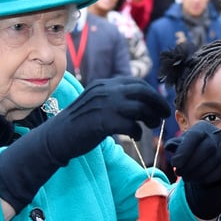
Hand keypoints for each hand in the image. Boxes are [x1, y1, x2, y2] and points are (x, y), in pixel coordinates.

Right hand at [0, 77, 169, 211]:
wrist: (56, 137)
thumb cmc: (79, 123)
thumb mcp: (98, 103)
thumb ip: (115, 99)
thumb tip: (142, 104)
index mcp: (104, 85)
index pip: (136, 83)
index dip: (152, 94)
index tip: (160, 105)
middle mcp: (105, 91)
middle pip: (142, 93)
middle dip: (157, 104)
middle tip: (164, 115)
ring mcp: (104, 106)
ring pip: (140, 108)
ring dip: (150, 118)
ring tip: (152, 125)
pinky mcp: (103, 122)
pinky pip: (130, 125)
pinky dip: (137, 131)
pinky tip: (135, 135)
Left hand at [165, 121, 220, 218]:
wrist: (212, 151)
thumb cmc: (193, 146)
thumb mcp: (183, 142)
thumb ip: (175, 143)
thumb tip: (169, 146)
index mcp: (203, 128)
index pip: (195, 136)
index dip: (184, 151)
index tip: (175, 163)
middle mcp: (217, 135)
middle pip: (206, 149)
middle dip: (191, 164)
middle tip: (179, 172)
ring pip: (214, 161)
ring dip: (197, 172)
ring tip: (186, 177)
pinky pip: (220, 170)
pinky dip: (207, 177)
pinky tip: (197, 179)